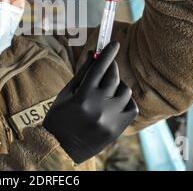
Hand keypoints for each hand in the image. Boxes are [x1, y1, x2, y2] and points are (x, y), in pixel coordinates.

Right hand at [43, 42, 137, 163]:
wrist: (61, 148)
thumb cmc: (59, 118)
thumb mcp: (66, 93)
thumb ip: (82, 72)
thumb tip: (93, 53)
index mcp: (83, 96)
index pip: (99, 67)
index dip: (108, 53)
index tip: (115, 43)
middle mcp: (98, 107)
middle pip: (113, 76)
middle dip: (112, 67)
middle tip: (108, 64)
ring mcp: (110, 119)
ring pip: (125, 91)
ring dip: (117, 86)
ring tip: (107, 90)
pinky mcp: (118, 129)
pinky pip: (132, 107)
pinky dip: (126, 101)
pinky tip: (115, 102)